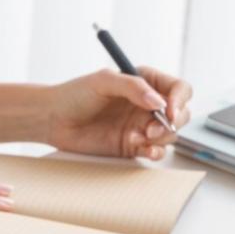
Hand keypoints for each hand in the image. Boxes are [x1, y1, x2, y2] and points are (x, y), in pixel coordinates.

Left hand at [45, 67, 194, 160]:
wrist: (54, 119)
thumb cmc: (75, 94)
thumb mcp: (103, 81)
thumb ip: (133, 87)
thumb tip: (157, 101)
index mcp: (145, 82)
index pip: (178, 89)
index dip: (180, 99)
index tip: (170, 110)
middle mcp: (147, 104)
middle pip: (181, 113)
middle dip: (172, 123)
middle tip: (152, 129)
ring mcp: (141, 126)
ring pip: (170, 134)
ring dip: (161, 138)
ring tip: (139, 138)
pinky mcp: (133, 145)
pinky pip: (155, 151)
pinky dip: (154, 152)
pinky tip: (144, 150)